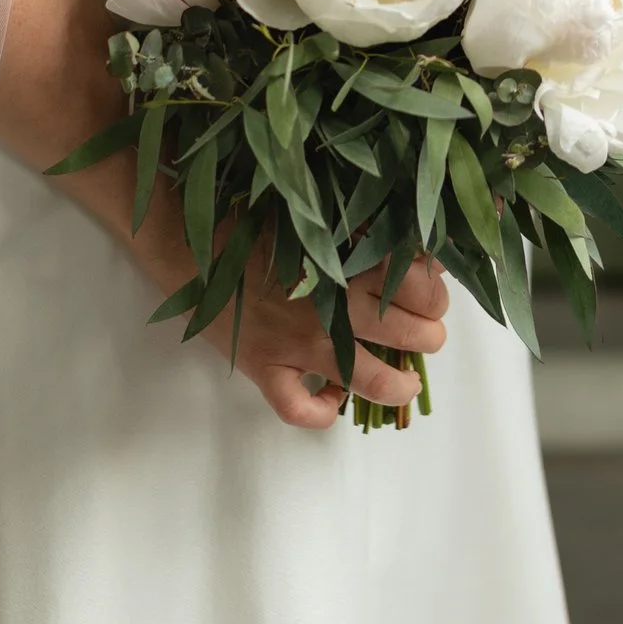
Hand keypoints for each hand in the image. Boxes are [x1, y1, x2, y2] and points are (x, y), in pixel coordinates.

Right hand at [193, 231, 450, 430]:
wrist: (186, 239)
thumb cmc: (252, 216)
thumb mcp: (314, 211)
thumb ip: (360, 227)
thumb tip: (410, 245)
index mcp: (346, 261)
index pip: (418, 286)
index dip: (435, 293)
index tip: (432, 292)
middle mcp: (330, 306)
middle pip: (407, 335)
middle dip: (428, 337)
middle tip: (425, 332)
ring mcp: (296, 343)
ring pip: (369, 379)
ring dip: (399, 384)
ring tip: (405, 380)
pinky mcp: (263, 367)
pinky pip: (298, 409)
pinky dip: (322, 412)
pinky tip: (332, 400)